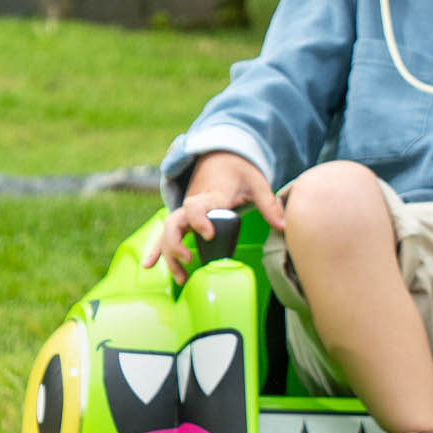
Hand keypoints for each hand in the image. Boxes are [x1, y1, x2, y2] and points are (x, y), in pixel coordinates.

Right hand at [139, 153, 284, 282]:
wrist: (220, 155)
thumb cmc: (239, 170)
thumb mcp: (256, 182)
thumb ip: (268, 204)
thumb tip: (284, 226)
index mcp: (210, 195)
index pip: (196, 206)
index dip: (199, 220)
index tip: (209, 235)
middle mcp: (192, 204)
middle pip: (173, 222)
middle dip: (175, 243)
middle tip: (190, 259)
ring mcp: (185, 211)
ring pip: (167, 232)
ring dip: (169, 255)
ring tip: (182, 277)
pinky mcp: (183, 218)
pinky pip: (165, 233)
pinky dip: (156, 249)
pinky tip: (148, 266)